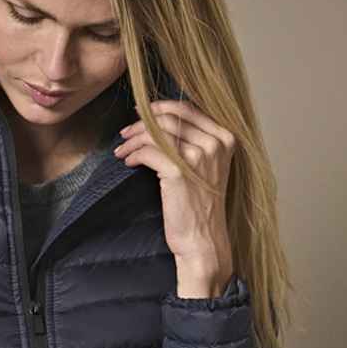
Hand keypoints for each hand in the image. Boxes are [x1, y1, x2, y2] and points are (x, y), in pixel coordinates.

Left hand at [113, 99, 235, 294]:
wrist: (203, 240)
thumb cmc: (200, 207)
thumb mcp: (205, 168)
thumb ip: (193, 142)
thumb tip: (160, 122)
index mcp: (224, 138)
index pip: (186, 109)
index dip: (159, 107)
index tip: (140, 113)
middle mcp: (214, 144)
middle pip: (169, 118)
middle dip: (141, 122)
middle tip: (125, 132)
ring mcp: (198, 157)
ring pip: (155, 133)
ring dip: (133, 139)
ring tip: (122, 149)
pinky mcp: (179, 172)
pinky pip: (147, 152)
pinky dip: (133, 154)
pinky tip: (128, 162)